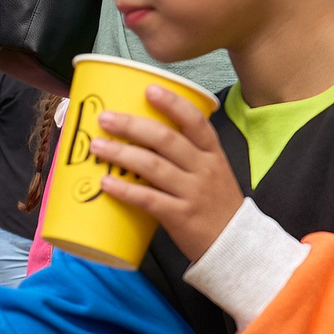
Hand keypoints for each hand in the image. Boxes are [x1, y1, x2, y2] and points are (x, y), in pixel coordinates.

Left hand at [90, 85, 243, 262]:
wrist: (235, 243)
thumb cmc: (214, 203)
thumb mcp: (210, 171)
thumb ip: (184, 153)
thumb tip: (139, 133)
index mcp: (211, 153)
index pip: (195, 122)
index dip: (172, 103)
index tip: (149, 89)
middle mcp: (203, 169)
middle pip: (167, 140)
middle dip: (133, 126)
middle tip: (105, 118)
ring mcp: (192, 193)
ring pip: (154, 167)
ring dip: (122, 154)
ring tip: (97, 146)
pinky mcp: (181, 217)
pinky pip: (149, 200)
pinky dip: (126, 190)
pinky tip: (106, 184)